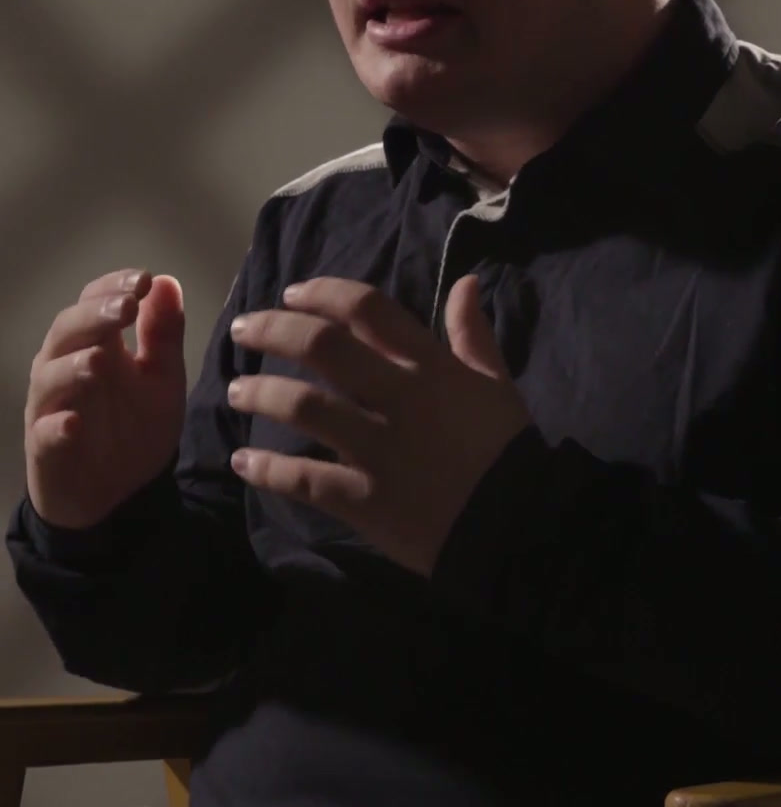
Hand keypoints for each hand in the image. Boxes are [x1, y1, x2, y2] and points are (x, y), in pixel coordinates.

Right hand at [24, 270, 186, 529]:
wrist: (119, 495)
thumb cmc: (134, 428)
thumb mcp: (162, 380)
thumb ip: (163, 335)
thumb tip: (167, 282)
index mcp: (96, 344)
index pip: (93, 301)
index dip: (113, 286)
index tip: (144, 279)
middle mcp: (65, 367)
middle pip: (66, 330)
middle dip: (95, 315)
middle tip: (126, 306)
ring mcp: (52, 407)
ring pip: (49, 376)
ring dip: (73, 365)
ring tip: (100, 359)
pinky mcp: (45, 448)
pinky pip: (45, 433)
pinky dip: (57, 427)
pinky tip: (73, 423)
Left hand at [225, 275, 533, 574]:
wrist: (519, 525)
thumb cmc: (506, 450)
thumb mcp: (496, 383)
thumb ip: (473, 334)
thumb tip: (466, 282)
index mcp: (430, 367)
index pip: (368, 309)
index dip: (322, 294)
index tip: (291, 294)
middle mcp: (397, 398)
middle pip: (323, 347)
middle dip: (273, 330)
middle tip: (243, 330)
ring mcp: (377, 449)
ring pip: (303, 407)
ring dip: (260, 392)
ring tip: (235, 390)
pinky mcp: (364, 498)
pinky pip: (304, 479)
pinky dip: (267, 468)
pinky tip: (244, 461)